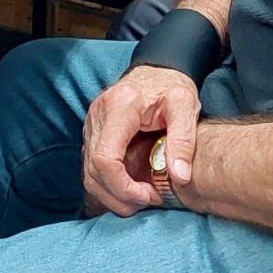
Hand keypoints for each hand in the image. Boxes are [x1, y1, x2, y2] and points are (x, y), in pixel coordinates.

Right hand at [81, 64, 201, 217]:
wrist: (157, 70)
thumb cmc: (170, 86)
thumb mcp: (185, 106)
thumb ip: (183, 140)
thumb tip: (179, 177)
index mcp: (119, 107)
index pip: (105, 158)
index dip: (123, 187)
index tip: (151, 196)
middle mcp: (97, 115)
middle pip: (93, 169)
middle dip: (119, 196)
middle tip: (149, 202)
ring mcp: (91, 124)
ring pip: (88, 171)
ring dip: (111, 195)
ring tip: (141, 201)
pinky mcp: (92, 132)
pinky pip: (91, 166)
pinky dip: (107, 185)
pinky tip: (130, 190)